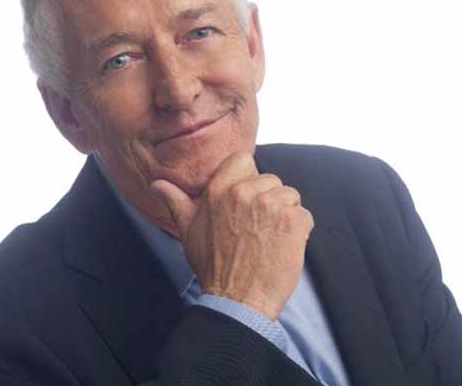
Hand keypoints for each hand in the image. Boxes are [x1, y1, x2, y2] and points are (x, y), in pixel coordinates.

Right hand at [151, 151, 313, 319]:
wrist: (237, 301)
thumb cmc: (213, 266)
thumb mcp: (187, 231)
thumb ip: (175, 202)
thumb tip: (157, 184)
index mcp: (220, 190)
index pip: (244, 160)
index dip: (249, 176)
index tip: (248, 195)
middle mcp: (246, 192)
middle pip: (270, 180)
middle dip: (268, 199)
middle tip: (257, 227)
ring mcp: (272, 206)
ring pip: (290, 196)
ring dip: (285, 214)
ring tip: (270, 237)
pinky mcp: (293, 222)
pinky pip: (304, 215)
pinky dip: (299, 230)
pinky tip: (283, 246)